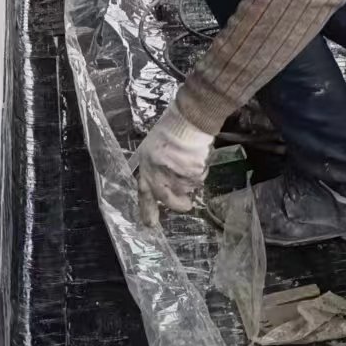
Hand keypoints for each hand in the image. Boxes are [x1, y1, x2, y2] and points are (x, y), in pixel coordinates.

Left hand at [132, 99, 213, 226]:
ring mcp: (176, 175)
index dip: (147, 210)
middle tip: (186, 206)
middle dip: (178, 204)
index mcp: (147, 167)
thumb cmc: (170, 130)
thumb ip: (155, 168)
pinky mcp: (192, 174)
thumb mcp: (153, 148)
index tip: (150, 225)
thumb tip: (160, 185)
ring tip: (191, 160)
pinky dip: (201, 171)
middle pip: (168, 199)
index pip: (144, 194)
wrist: (187, 120)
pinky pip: (199, 178)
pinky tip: (198, 156)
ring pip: (187, 188)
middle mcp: (159, 174)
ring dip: (191, 180)